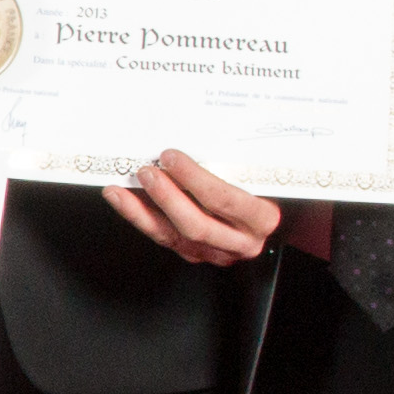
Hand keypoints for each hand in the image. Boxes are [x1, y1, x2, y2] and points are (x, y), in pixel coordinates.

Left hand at [104, 148, 283, 269]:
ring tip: (119, 191)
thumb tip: (194, 138)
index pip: (224, 200)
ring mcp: (216, 252)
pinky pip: (163, 238)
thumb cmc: (267, 190)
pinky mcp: (195, 255)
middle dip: (166, 197)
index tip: (171, 157)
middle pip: (196, 225)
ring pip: (173, 237)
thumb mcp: (262, 175)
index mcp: (261, 219)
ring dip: (141, 212)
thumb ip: (237, 164)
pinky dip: (140, 219)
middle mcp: (241, 241)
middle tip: (146, 172)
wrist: (274, 221)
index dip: (194, 178)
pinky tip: (124, 203)